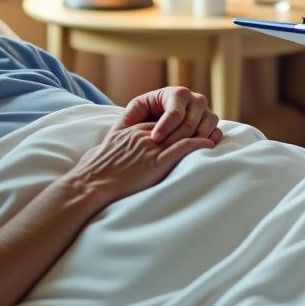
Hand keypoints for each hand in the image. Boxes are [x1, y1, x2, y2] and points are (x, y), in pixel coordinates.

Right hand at [66, 122, 214, 205]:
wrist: (90, 182)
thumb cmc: (91, 172)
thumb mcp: (100, 152)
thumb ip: (107, 149)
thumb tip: (99, 155)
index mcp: (132, 131)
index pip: (160, 123)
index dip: (175, 125)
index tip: (185, 129)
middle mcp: (145, 135)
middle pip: (175, 125)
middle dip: (193, 127)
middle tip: (207, 128)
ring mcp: (151, 148)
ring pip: (183, 134)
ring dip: (201, 133)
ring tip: (214, 136)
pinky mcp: (157, 162)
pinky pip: (183, 148)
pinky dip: (198, 145)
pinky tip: (209, 145)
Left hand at [117, 86, 222, 145]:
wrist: (161, 126)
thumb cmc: (145, 119)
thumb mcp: (135, 113)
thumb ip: (131, 114)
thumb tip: (132, 116)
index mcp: (176, 93)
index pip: (175, 111)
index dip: (165, 126)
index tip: (154, 139)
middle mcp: (194, 99)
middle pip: (191, 120)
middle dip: (176, 137)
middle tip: (163, 150)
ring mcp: (206, 112)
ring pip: (207, 125)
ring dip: (193, 141)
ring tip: (177, 152)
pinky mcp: (213, 125)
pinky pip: (217, 133)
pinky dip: (208, 142)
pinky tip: (194, 151)